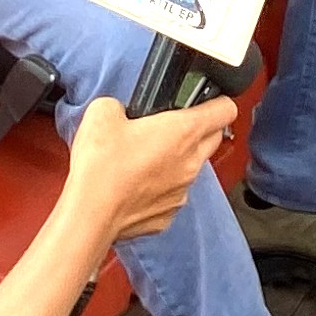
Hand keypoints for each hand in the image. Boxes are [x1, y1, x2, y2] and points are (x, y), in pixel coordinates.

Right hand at [57, 95, 235, 243]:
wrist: (90, 214)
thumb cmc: (101, 168)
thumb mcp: (103, 112)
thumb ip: (120, 104)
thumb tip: (120, 110)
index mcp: (183, 132)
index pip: (225, 110)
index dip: (217, 101)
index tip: (206, 101)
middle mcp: (190, 162)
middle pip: (214, 138)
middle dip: (198, 129)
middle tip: (169, 125)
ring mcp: (182, 191)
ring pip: (192, 167)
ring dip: (177, 159)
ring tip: (143, 157)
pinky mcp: (168, 213)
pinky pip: (173, 193)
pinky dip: (160, 187)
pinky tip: (135, 183)